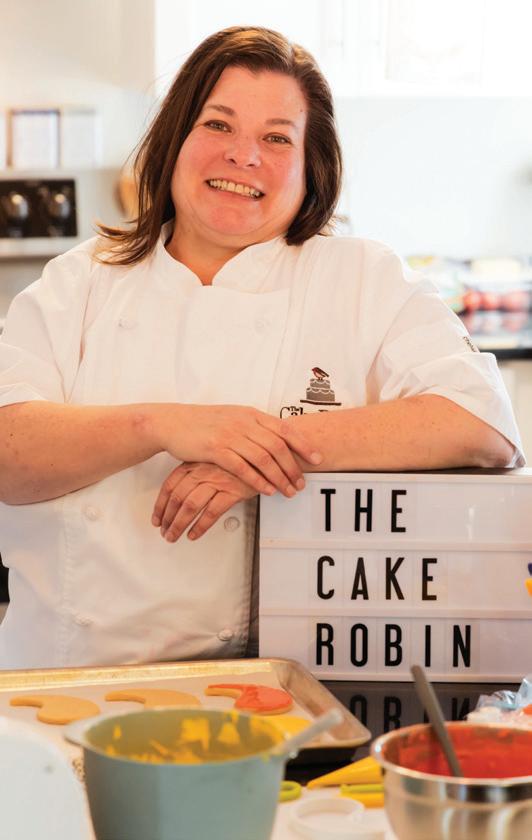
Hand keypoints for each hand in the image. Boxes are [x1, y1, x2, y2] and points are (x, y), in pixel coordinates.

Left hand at [152, 462, 257, 541]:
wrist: (264, 454)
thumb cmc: (238, 458)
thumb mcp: (211, 460)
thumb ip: (196, 472)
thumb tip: (181, 492)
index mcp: (195, 463)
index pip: (170, 486)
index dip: (161, 504)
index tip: (157, 517)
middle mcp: (203, 471)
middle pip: (177, 498)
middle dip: (168, 518)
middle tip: (164, 531)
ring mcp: (217, 481)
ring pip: (190, 506)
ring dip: (179, 524)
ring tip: (174, 535)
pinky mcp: (232, 491)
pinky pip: (211, 512)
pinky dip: (200, 526)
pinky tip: (194, 534)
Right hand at [154, 404, 321, 497]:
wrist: (173, 422)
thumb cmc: (203, 423)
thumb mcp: (233, 418)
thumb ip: (254, 426)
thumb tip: (276, 438)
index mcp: (250, 414)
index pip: (284, 429)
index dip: (303, 444)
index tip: (317, 458)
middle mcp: (244, 423)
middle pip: (278, 446)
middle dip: (293, 467)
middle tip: (302, 484)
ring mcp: (230, 435)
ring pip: (263, 458)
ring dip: (279, 477)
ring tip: (288, 491)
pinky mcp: (215, 449)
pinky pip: (242, 467)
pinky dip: (257, 480)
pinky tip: (266, 490)